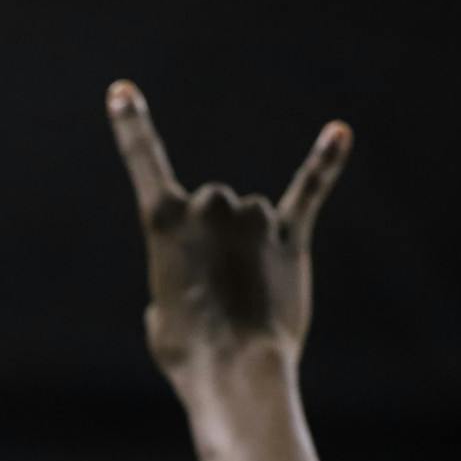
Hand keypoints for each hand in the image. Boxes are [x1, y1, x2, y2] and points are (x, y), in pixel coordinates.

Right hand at [106, 80, 350, 380]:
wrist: (235, 370)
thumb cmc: (188, 349)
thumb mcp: (161, 309)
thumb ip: (180, 273)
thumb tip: (210, 272)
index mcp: (162, 220)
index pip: (141, 160)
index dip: (131, 123)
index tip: (122, 91)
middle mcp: (209, 206)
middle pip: (212, 206)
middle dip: (214, 243)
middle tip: (212, 291)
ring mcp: (253, 220)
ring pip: (251, 220)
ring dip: (248, 252)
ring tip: (244, 295)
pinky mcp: (291, 238)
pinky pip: (310, 191)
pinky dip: (325, 163)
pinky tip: (339, 133)